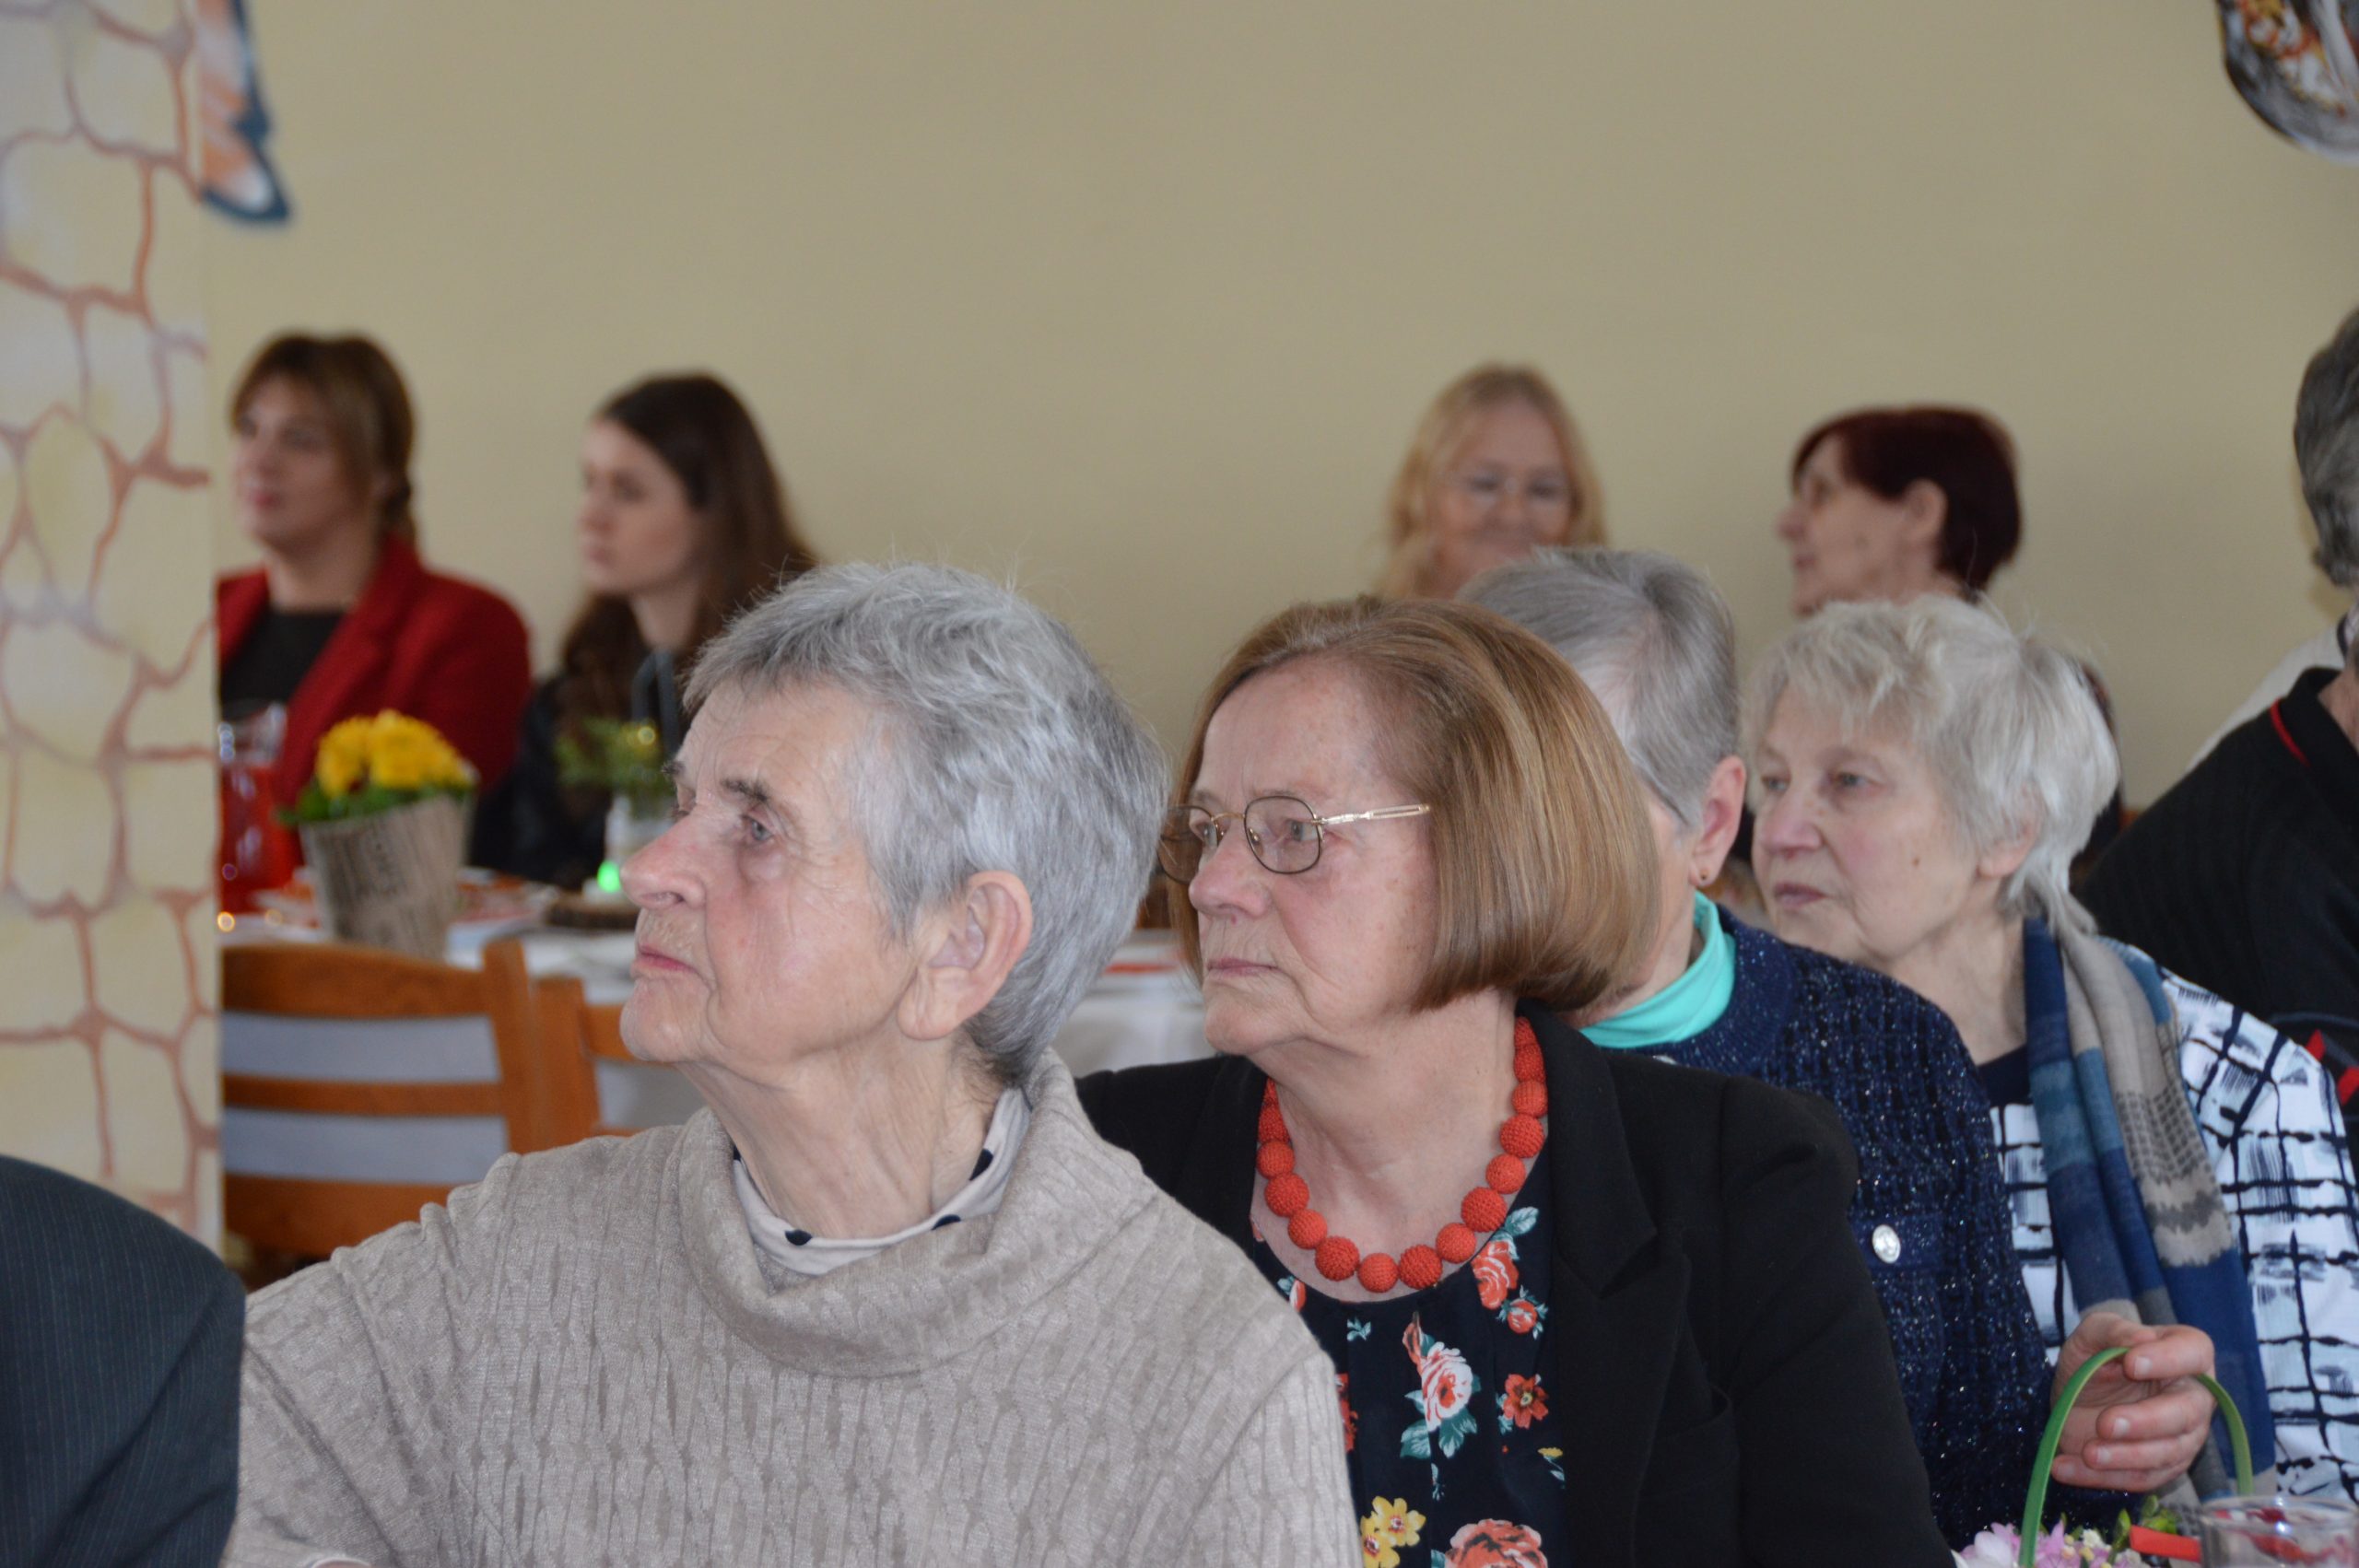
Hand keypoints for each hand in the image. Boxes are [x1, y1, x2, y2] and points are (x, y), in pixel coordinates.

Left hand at [2047, 1311, 2215, 1493]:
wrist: (2078, 1396)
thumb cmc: (2095, 1357)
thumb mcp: (2093, 1334)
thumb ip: (2114, 1330)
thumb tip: (2141, 1340)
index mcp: (2185, 1354)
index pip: (2194, 1352)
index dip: (2169, 1359)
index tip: (2131, 1363)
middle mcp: (2193, 1397)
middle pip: (2186, 1413)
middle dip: (2146, 1421)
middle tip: (2106, 1423)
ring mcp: (2183, 1437)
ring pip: (2167, 1453)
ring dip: (2125, 1457)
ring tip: (2087, 1452)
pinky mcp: (2162, 1468)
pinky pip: (2139, 1479)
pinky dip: (2101, 1477)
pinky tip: (2065, 1467)